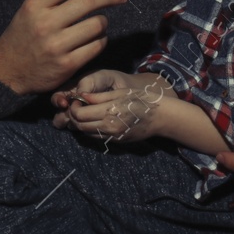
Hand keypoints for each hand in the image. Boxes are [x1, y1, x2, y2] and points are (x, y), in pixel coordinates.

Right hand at [0, 0, 127, 95]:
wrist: (8, 71)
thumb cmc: (24, 36)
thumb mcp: (31, 10)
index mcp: (35, 5)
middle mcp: (46, 23)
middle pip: (89, 0)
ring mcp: (57, 45)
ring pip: (97, 24)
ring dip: (103, 21)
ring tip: (98, 23)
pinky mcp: (67, 64)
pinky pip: (97, 45)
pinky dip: (101, 39)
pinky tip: (94, 39)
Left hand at [53, 73, 172, 143]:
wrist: (160, 117)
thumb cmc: (142, 99)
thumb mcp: (120, 92)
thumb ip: (98, 96)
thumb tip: (81, 96)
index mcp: (109, 111)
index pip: (79, 114)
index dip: (73, 107)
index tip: (76, 100)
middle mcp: (109, 126)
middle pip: (79, 125)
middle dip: (74, 116)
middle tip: (77, 107)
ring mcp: (112, 136)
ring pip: (86, 133)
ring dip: (81, 124)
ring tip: (85, 113)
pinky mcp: (116, 141)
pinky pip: (96, 137)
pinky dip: (90, 130)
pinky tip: (95, 120)